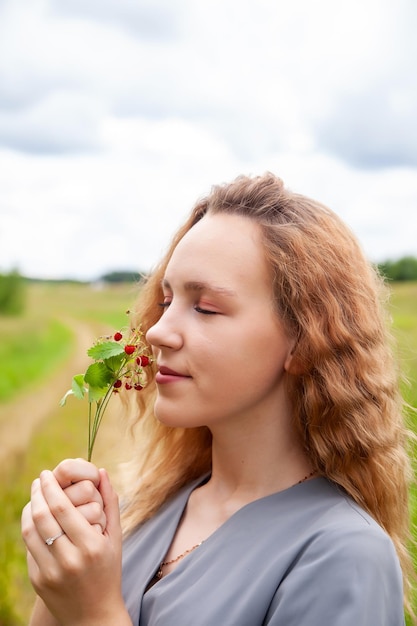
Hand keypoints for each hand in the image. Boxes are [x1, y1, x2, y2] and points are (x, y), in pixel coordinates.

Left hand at [22, 468, 130, 624]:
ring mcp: (51, 572)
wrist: (93, 615)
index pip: (63, 508)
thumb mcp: (116, 538)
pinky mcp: (38, 581)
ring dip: (29, 509)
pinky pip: (29, 548)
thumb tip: (101, 472)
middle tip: (39, 480)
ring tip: (34, 496)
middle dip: (38, 493)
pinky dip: (30, 529)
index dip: (51, 488)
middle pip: (44, 516)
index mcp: (91, 546)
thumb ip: (110, 503)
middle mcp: (69, 559)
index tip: (47, 474)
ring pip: (31, 531)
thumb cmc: (108, 570)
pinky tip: (35, 518)